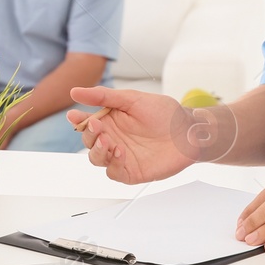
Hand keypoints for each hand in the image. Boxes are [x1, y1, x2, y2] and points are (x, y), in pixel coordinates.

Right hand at [67, 86, 192, 184]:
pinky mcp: (131, 171)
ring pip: (96, 159)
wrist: (189, 131)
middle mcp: (113, 138)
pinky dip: (113, 164)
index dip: (77, 120)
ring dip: (98, 151)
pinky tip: (121, 153)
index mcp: (110, 120)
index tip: (74, 116)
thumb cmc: (165, 114)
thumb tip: (75, 92)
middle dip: (89, 135)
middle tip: (98, 127)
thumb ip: (104, 97)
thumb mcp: (132, 99)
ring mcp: (121, 156)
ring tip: (109, 141)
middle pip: (88, 141)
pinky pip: (113, 172)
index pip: (86, 122)